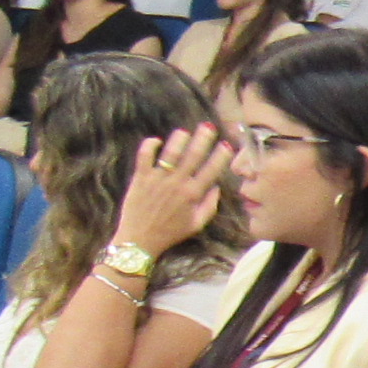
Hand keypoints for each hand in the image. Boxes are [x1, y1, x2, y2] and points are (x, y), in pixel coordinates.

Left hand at [113, 125, 232, 255]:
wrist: (140, 240)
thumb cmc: (170, 233)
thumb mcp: (196, 224)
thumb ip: (210, 206)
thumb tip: (216, 188)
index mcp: (193, 194)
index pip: (211, 170)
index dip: (221, 156)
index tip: (226, 145)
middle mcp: (177, 184)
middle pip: (193, 156)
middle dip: (202, 139)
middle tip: (208, 127)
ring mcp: (158, 179)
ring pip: (171, 153)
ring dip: (179, 139)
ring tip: (184, 131)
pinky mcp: (141, 179)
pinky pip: (144, 157)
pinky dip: (149, 146)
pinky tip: (155, 141)